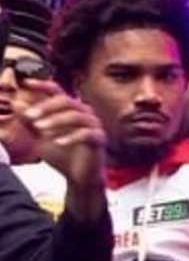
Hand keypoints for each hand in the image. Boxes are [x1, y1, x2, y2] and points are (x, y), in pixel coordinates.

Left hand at [17, 82, 106, 222]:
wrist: (78, 176)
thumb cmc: (62, 154)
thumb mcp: (40, 138)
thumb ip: (30, 122)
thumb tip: (17, 104)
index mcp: (69, 109)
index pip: (57, 91)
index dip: (43, 85)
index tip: (27, 83)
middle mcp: (83, 113)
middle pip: (66, 101)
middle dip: (46, 107)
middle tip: (30, 116)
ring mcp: (93, 124)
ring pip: (76, 116)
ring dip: (56, 121)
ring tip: (39, 129)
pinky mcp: (99, 138)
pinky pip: (86, 133)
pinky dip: (71, 137)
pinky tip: (58, 142)